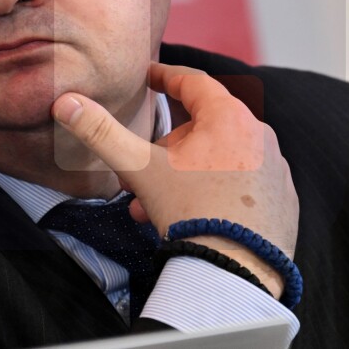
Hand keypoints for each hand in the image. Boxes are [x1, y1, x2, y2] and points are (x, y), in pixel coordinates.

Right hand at [52, 62, 298, 296]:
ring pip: (220, 159)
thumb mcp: (140, 169)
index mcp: (230, 117)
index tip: (149, 75)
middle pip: (203, 127)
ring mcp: (275, 169)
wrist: (237, 273)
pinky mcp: (283, 200)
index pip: (193, 82)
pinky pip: (242, 184)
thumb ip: (102, 133)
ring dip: (185, 175)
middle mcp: (260, 136)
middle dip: (166, 149)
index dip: (166, 76)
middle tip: (140, 171)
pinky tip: (194, 215)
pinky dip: (216, 191)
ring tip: (156, 206)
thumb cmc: (190, 212)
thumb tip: (65, 103)